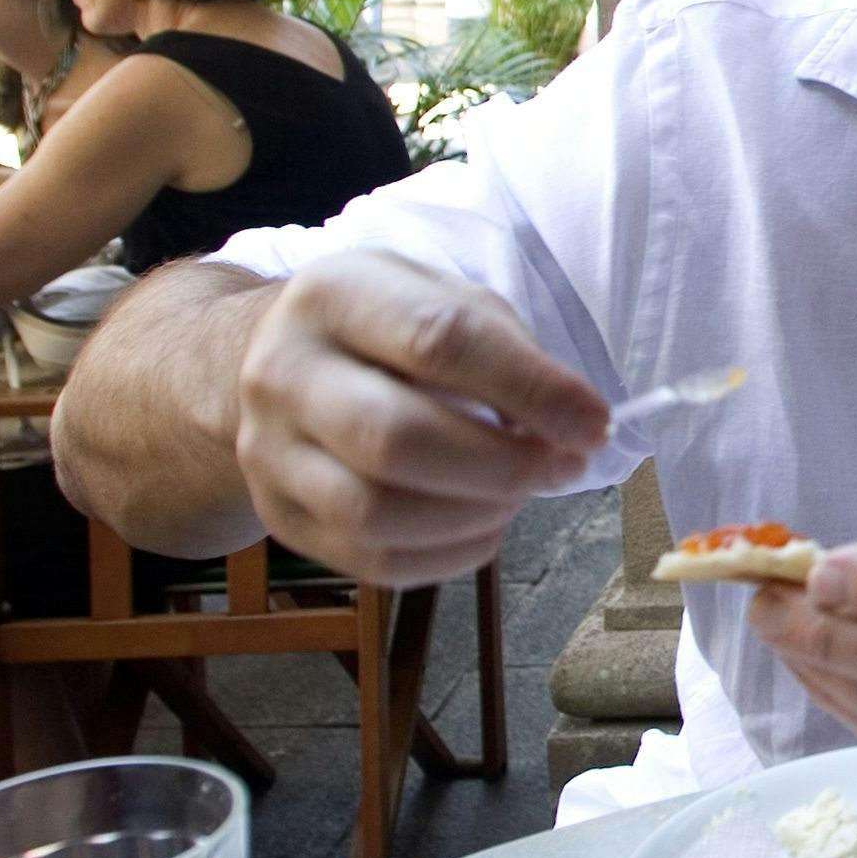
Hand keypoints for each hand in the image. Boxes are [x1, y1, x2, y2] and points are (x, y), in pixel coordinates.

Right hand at [228, 254, 609, 586]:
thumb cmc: (379, 329)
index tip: (593, 424)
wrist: (263, 362)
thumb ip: (505, 348)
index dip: (530, 390)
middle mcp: (284, 373)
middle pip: (396, 440)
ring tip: (519, 493)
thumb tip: (574, 426)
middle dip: (503, 465)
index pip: (439, 343)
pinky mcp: (280, 518)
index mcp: (335, 296)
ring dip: (477, 515)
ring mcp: (268, 453)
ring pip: (379, 514)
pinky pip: (376, 561)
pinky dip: (452, 553)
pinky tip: (483, 523)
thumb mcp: (437, 297)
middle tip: (561, 466)